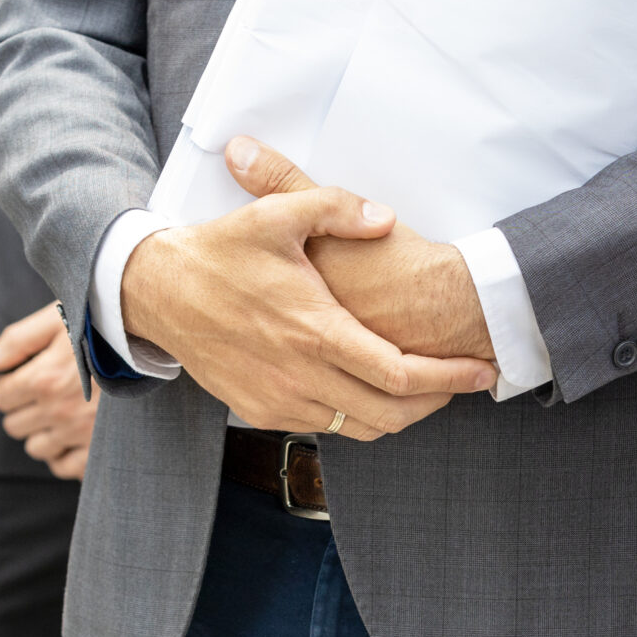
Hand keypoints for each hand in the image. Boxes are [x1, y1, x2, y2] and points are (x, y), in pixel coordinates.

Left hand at [0, 302, 99, 478]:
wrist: (157, 341)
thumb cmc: (106, 323)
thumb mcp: (59, 318)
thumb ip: (18, 340)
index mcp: (43, 379)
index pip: (2, 397)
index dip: (10, 386)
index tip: (28, 377)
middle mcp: (58, 410)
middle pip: (15, 426)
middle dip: (24, 410)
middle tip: (47, 394)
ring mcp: (80, 433)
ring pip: (37, 448)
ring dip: (43, 433)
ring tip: (63, 413)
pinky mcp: (100, 449)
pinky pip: (66, 467)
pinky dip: (65, 457)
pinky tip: (74, 438)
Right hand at [118, 146, 496, 435]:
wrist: (156, 292)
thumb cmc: (220, 252)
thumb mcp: (277, 215)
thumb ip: (337, 207)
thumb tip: (385, 219)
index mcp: (315, 332)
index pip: (399, 374)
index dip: (449, 378)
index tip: (481, 371)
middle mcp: (300, 377)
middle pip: (390, 414)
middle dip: (437, 403)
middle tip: (464, 383)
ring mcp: (279, 401)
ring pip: (360, 429)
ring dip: (399, 414)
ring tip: (425, 388)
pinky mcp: (261, 412)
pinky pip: (325, 428)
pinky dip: (358, 416)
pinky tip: (369, 389)